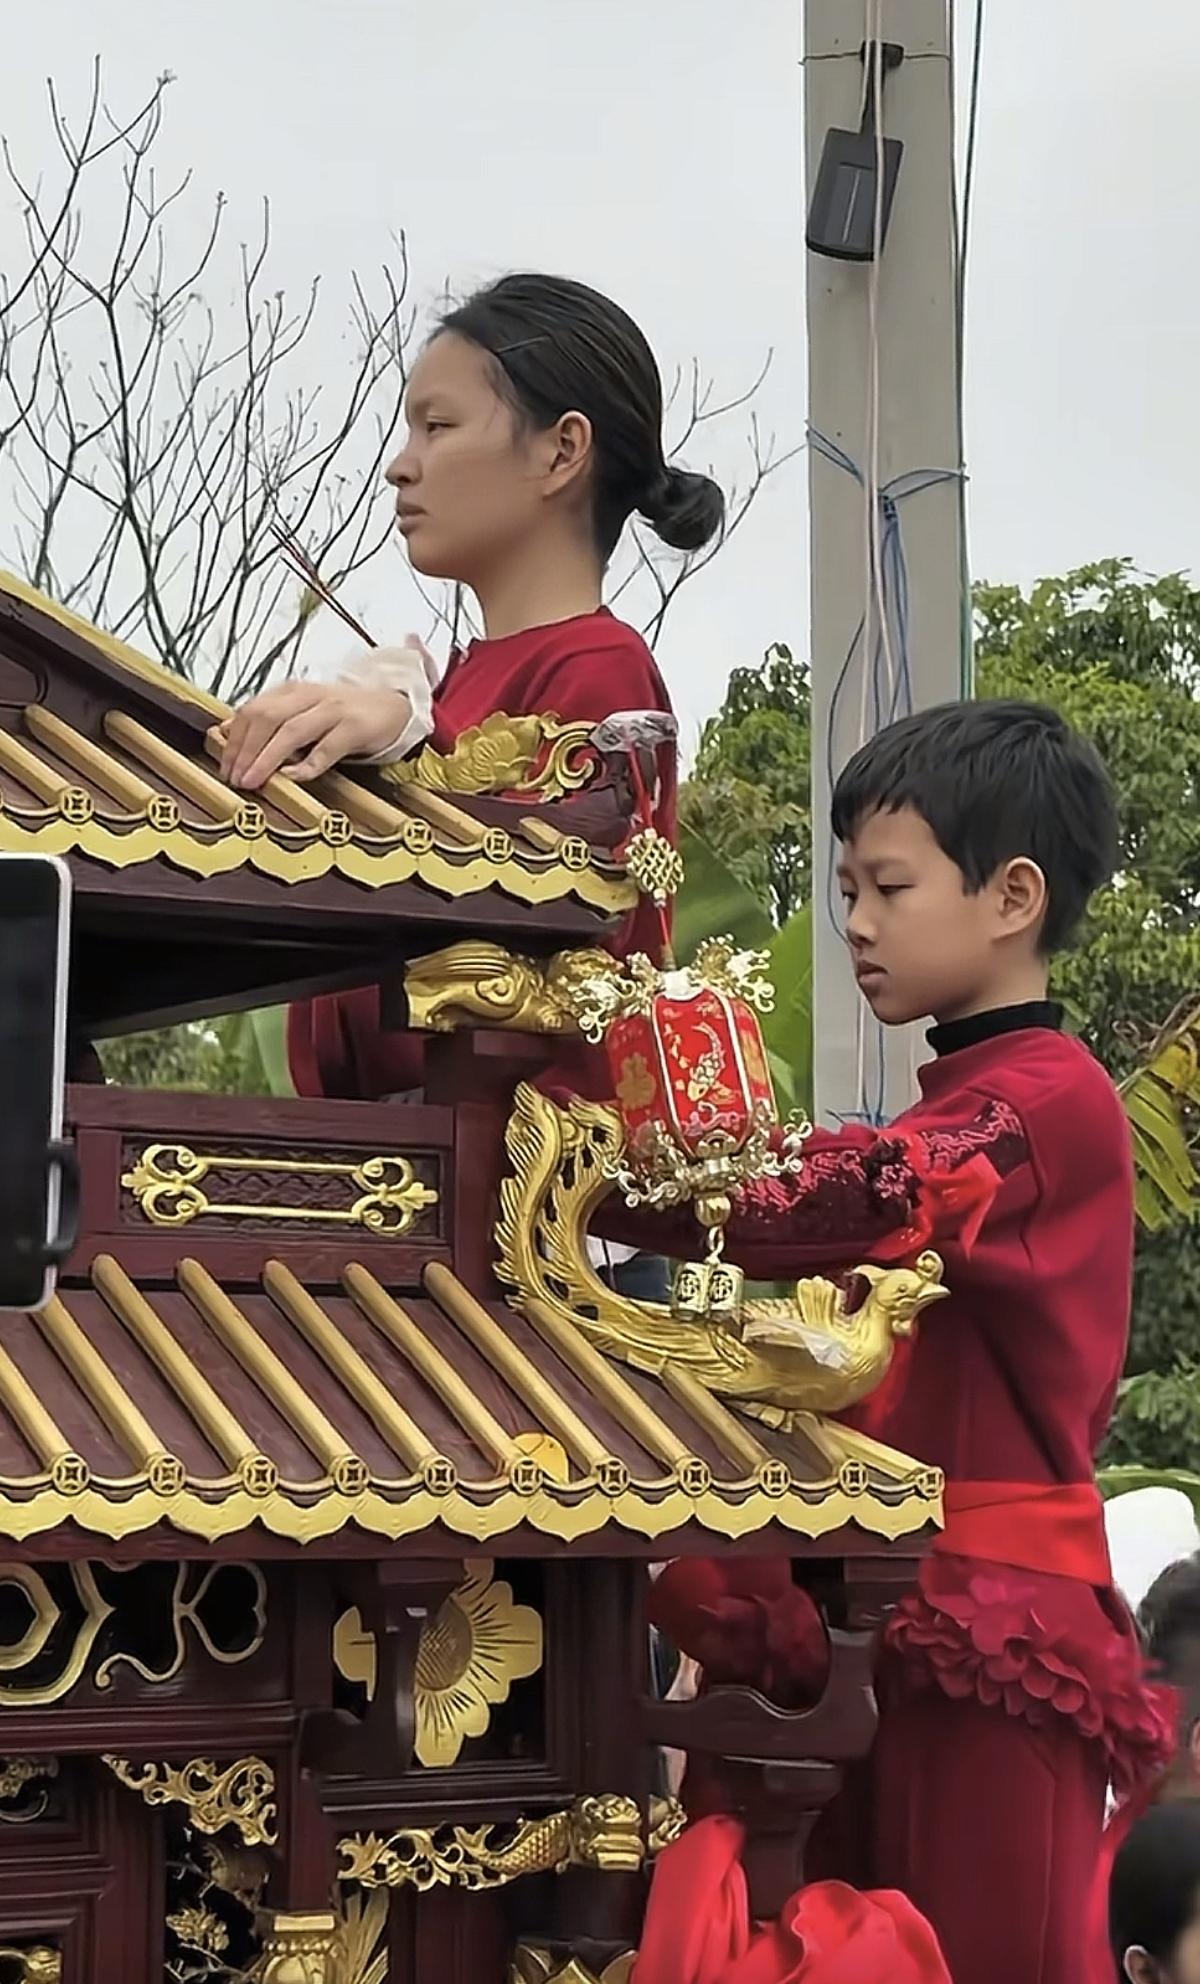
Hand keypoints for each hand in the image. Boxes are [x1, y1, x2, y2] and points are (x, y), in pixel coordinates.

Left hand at [215, 679, 413, 788]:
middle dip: (244, 750)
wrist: (394, 706)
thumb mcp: (303, 710)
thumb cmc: (344, 714)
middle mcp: (310, 696)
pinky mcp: (355, 728)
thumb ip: (271, 719)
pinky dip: (306, 766)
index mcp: (292, 691)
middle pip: (266, 718)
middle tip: (234, 777)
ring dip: (266, 759)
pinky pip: (326, 750)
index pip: (252, 710)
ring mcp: (333, 711)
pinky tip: (291, 778)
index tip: (224, 765)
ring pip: (291, 732)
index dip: (234, 739)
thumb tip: (226, 733)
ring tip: (252, 781)